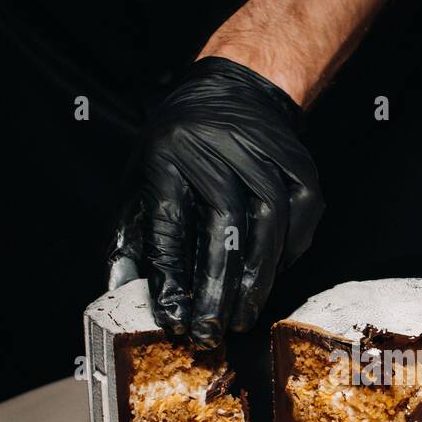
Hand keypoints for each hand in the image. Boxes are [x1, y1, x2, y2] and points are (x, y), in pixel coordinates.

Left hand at [105, 57, 324, 346]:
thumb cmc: (180, 144)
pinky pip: (299, 222)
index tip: (173, 318)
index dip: (172, 277)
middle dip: (217, 288)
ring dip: (255, 281)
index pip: (170, 223)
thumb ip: (133, 235)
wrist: (238, 89)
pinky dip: (285, 257)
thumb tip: (120, 289)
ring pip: (268, 227)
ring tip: (241, 318)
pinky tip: (267, 280)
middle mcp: (220, 148)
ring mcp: (267, 155)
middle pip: (223, 227)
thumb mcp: (142, 178)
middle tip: (211, 332)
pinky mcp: (301, 166)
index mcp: (169, 151)